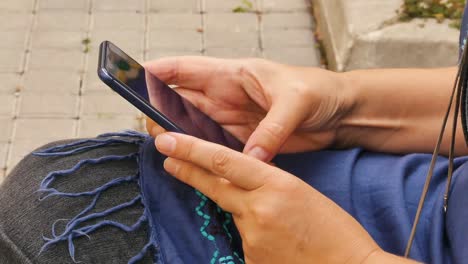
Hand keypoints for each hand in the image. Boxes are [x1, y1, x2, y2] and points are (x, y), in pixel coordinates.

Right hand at [145, 57, 354, 161]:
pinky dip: (203, 154)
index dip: (158, 72)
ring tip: (167, 147)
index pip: (187, 69)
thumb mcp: (296, 101)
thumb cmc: (320, 91)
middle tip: (154, 128)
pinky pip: (215, 147)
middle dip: (162, 111)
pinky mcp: (244, 139)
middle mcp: (227, 96)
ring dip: (180, 135)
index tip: (133, 78)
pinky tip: (194, 163)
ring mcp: (232, 119)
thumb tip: (253, 154)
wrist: (340, 113)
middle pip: (182, 101)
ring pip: (194, 126)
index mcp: (234, 74)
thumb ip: (272, 127)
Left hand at [154, 132, 381, 263]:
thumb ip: (267, 185)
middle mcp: (259, 209)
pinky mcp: (251, 259)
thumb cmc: (335, 231)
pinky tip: (279, 242)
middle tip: (168, 157)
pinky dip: (256, 235)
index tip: (168, 140)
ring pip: (235, 213)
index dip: (191, 149)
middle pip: (214, 184)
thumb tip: (241, 183)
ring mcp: (253, 237)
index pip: (224, 161)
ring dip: (245, 211)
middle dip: (187, 169)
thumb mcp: (302, 193)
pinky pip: (245, 239)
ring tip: (279, 221)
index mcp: (277, 185)